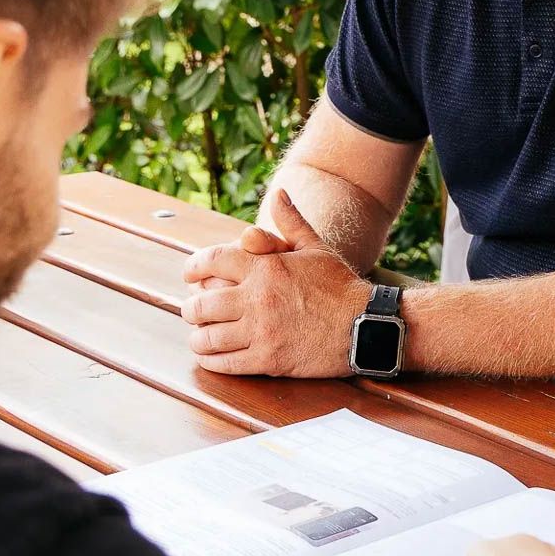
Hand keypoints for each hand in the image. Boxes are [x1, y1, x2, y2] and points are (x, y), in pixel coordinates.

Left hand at [181, 192, 370, 376]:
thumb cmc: (340, 285)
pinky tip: (210, 356)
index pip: (212, 261)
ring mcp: (261, 331)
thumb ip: (291, 222)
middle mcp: (257, 298)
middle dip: (191, 308)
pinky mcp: (268, 359)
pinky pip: (225, 363)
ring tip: (200, 336)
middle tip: (192, 311)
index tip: (189, 275)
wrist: (365, 324)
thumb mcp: (316, 248)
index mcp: (265, 268)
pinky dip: (210, 360)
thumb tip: (279, 193)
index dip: (193, 267)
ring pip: (208, 337)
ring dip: (198, 337)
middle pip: (201, 304)